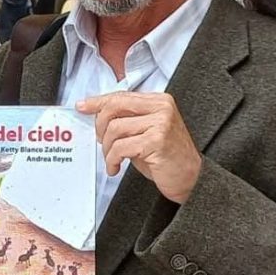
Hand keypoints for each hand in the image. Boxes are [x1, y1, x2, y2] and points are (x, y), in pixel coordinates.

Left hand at [77, 92, 201, 203]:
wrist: (192, 179)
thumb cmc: (167, 158)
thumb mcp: (147, 132)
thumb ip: (128, 120)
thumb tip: (97, 115)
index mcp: (159, 101)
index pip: (121, 95)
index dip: (98, 101)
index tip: (82, 106)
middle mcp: (161, 108)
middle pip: (114, 106)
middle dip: (100, 126)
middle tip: (101, 142)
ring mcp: (160, 123)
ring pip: (115, 128)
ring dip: (107, 149)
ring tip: (112, 160)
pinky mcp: (156, 141)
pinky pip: (120, 147)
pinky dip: (112, 160)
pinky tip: (115, 168)